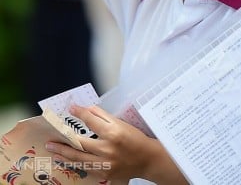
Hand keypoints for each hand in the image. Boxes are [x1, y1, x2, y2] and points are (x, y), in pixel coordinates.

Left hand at [44, 105, 184, 182]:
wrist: (147, 159)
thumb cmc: (136, 139)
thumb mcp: (122, 124)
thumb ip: (104, 116)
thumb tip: (87, 110)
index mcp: (113, 133)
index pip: (91, 120)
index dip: (80, 113)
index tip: (71, 108)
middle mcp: (107, 148)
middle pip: (79, 143)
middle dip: (64, 139)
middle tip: (51, 137)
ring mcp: (105, 163)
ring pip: (78, 158)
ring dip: (64, 153)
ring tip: (53, 149)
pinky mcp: (104, 172)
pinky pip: (85, 167)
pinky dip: (74, 162)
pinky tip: (67, 159)